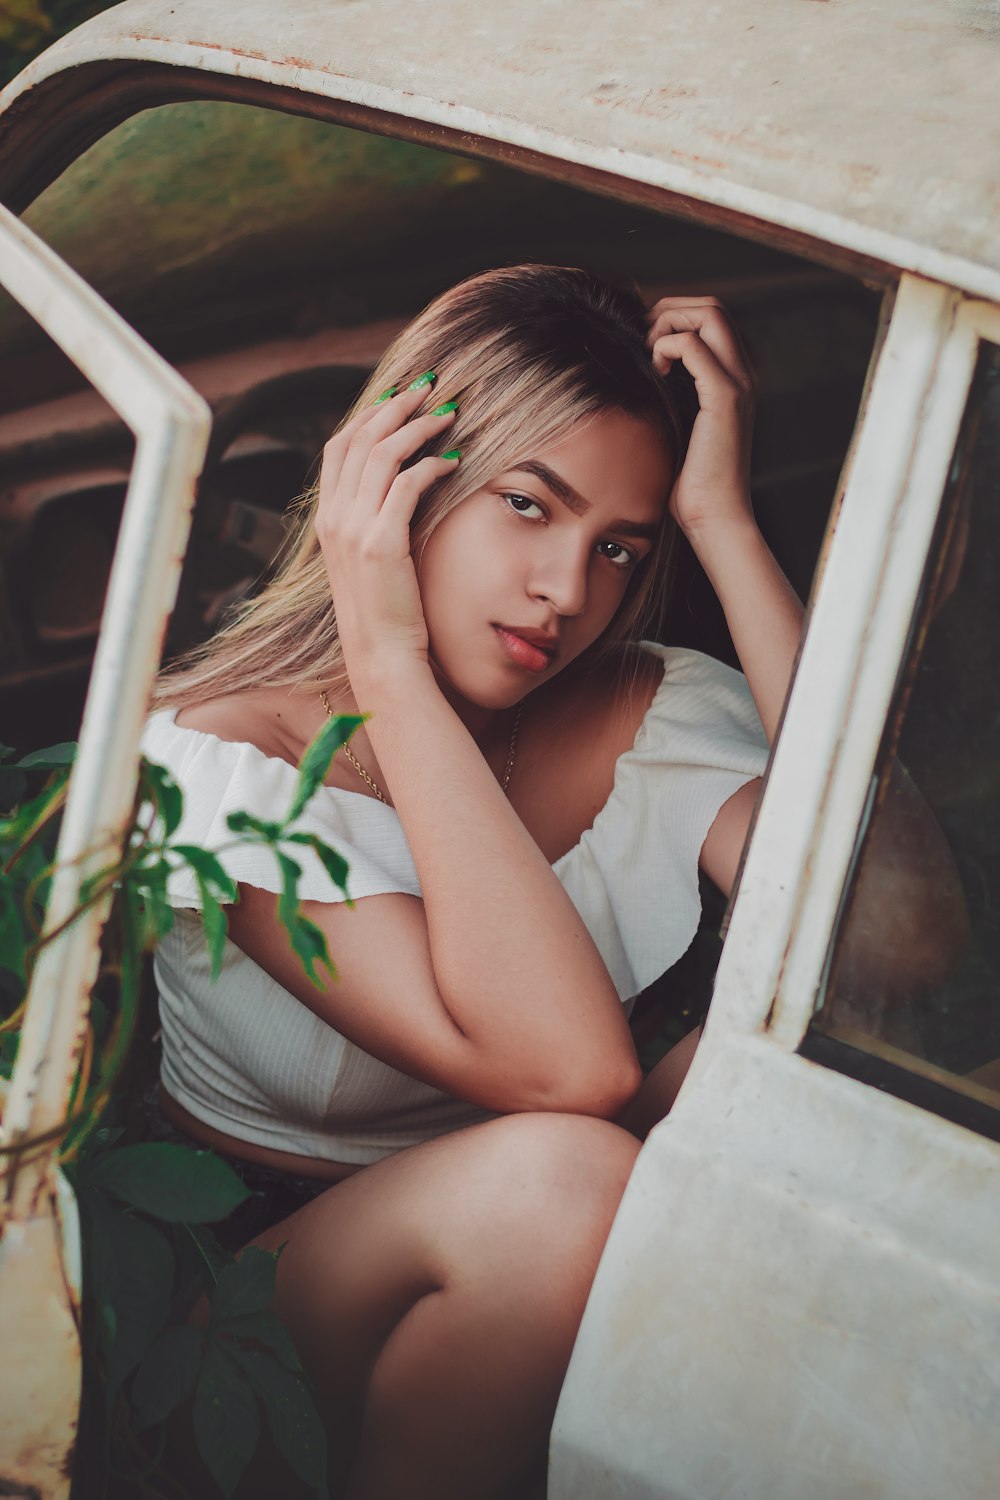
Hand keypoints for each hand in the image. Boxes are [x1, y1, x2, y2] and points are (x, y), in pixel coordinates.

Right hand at [315, 382, 458, 674]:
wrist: (381, 655)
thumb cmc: (384, 612)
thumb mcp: (368, 560)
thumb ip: (373, 523)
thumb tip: (400, 490)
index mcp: (327, 519)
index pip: (340, 447)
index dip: (368, 414)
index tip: (400, 396)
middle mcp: (334, 518)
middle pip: (360, 438)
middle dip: (396, 406)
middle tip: (431, 389)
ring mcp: (354, 530)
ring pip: (382, 453)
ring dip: (418, 426)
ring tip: (449, 414)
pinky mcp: (382, 543)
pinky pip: (407, 485)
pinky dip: (431, 464)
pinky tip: (454, 460)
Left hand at [647, 297, 755, 537]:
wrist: (713, 515)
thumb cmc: (689, 480)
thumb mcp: (676, 424)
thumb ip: (671, 391)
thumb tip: (638, 367)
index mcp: (734, 377)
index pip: (711, 318)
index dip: (674, 316)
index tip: (645, 342)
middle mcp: (743, 373)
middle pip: (711, 307)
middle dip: (670, 311)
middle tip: (644, 343)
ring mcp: (738, 383)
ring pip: (709, 314)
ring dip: (669, 324)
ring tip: (651, 355)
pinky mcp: (725, 397)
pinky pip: (694, 346)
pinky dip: (667, 347)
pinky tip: (656, 373)